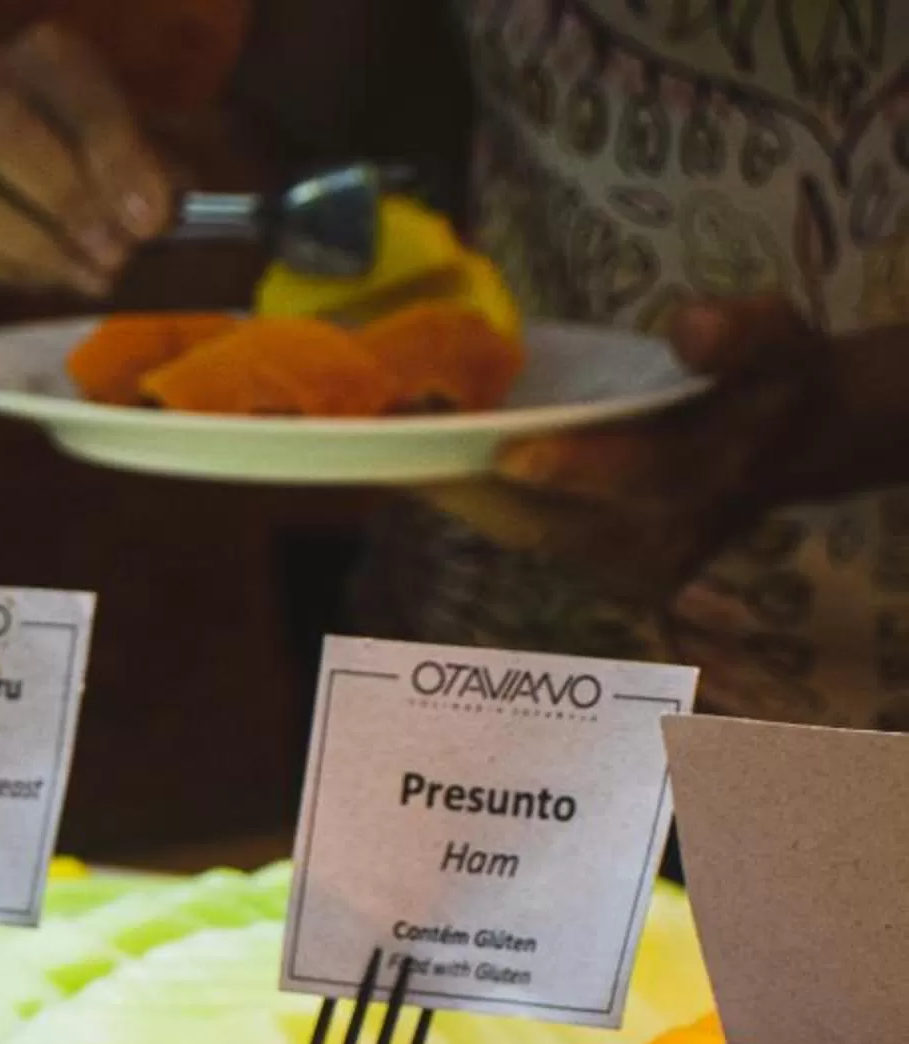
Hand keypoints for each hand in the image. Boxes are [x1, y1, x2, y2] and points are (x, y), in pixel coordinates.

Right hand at [0, 22, 176, 296]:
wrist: (25, 157)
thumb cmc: (89, 156)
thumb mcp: (136, 149)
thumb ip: (147, 174)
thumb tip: (144, 220)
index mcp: (45, 54)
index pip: (77, 95)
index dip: (114, 161)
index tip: (149, 223)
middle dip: (60, 204)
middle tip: (109, 257)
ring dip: (24, 247)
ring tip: (79, 277)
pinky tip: (31, 276)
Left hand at [421, 296, 830, 599]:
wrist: (792, 447)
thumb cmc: (769, 380)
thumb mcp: (775, 337)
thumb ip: (738, 333)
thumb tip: (690, 329)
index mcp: (713, 475)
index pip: (639, 478)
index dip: (574, 465)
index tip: (507, 449)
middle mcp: (662, 540)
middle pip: (554, 520)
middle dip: (474, 485)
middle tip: (401, 440)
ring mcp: (626, 568)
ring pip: (526, 533)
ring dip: (460, 495)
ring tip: (394, 451)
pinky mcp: (598, 571)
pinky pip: (524, 536)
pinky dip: (477, 502)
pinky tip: (427, 468)